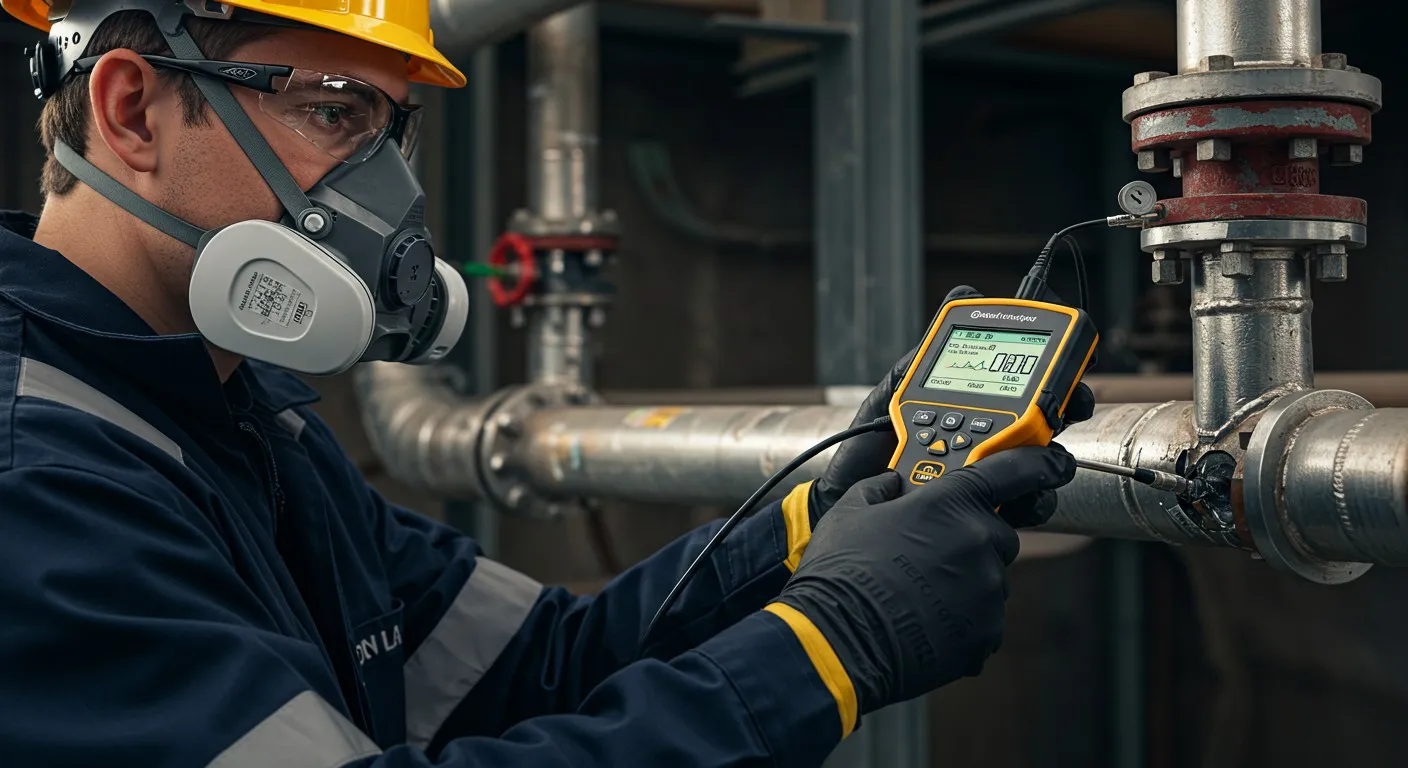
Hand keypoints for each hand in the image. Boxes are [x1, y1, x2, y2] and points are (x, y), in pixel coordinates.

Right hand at [773, 444, 1076, 716]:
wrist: (839, 639)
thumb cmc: (842, 572)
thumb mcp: (850, 511)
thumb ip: (881, 488)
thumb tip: (892, 485)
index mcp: (950, 502)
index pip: (1013, 471)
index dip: (1039, 462)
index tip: (1054, 463)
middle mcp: (979, 541)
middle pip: (997, 533)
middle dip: (970, 539)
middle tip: (930, 553)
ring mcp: (987, 589)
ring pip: (989, 578)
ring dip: (964, 581)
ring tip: (917, 594)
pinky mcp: (986, 632)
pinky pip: (983, 618)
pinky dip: (962, 619)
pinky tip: (924, 622)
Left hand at [808, 285, 1095, 525]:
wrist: (845, 496)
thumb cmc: (868, 445)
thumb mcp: (898, 389)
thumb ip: (933, 351)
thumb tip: (965, 291)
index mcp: (975, 407)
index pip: (1028, 387)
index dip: (1057, 377)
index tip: (1070, 368)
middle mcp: (989, 440)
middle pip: (1047, 426)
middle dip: (1065, 413)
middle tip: (1064, 410)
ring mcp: (987, 476)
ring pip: (1041, 469)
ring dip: (1047, 464)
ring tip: (1032, 458)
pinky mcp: (981, 511)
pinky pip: (1020, 505)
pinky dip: (1027, 501)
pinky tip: (1015, 497)